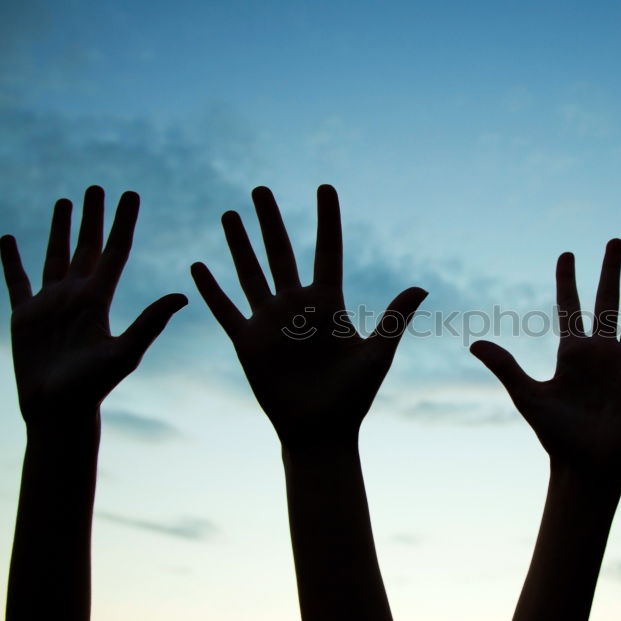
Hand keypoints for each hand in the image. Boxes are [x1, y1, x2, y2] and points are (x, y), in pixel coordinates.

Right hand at [0, 186, 187, 427]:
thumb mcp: (124, 352)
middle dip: (93, 217)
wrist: (58, 411)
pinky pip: (17, 280)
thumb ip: (150, 322)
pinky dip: (12, 260)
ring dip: (60, 229)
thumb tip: (183, 295)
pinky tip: (9, 238)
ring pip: (56, 255)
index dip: (122, 222)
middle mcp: (77, 296)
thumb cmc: (93, 388)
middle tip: (98, 187)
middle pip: (87, 246)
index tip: (130, 194)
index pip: (115, 251)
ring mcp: (50, 304)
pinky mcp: (24, 316)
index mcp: (100, 300)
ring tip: (65, 201)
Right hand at [191, 184, 426, 449]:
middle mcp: (296, 306)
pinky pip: (225, 310)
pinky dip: (211, 290)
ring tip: (230, 213)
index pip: (327, 250)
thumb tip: (423, 286)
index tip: (324, 187)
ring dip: (239, 243)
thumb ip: (394, 318)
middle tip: (260, 188)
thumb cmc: (353, 397)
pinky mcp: (247, 343)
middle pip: (280, 252)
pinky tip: (198, 265)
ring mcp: (270, 322)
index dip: (326, 219)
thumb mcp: (376, 354)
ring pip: (250, 272)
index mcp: (329, 303)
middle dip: (270, 220)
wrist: (321, 433)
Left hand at [471, 239, 620, 477]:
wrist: (586, 465)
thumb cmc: (555, 434)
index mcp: (573, 352)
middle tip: (616, 240)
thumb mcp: (528, 395)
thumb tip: (473, 343)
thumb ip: (506, 367)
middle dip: (611, 270)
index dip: (568, 280)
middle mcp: (601, 353)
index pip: (570, 306)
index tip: (567, 253)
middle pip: (607, 301)